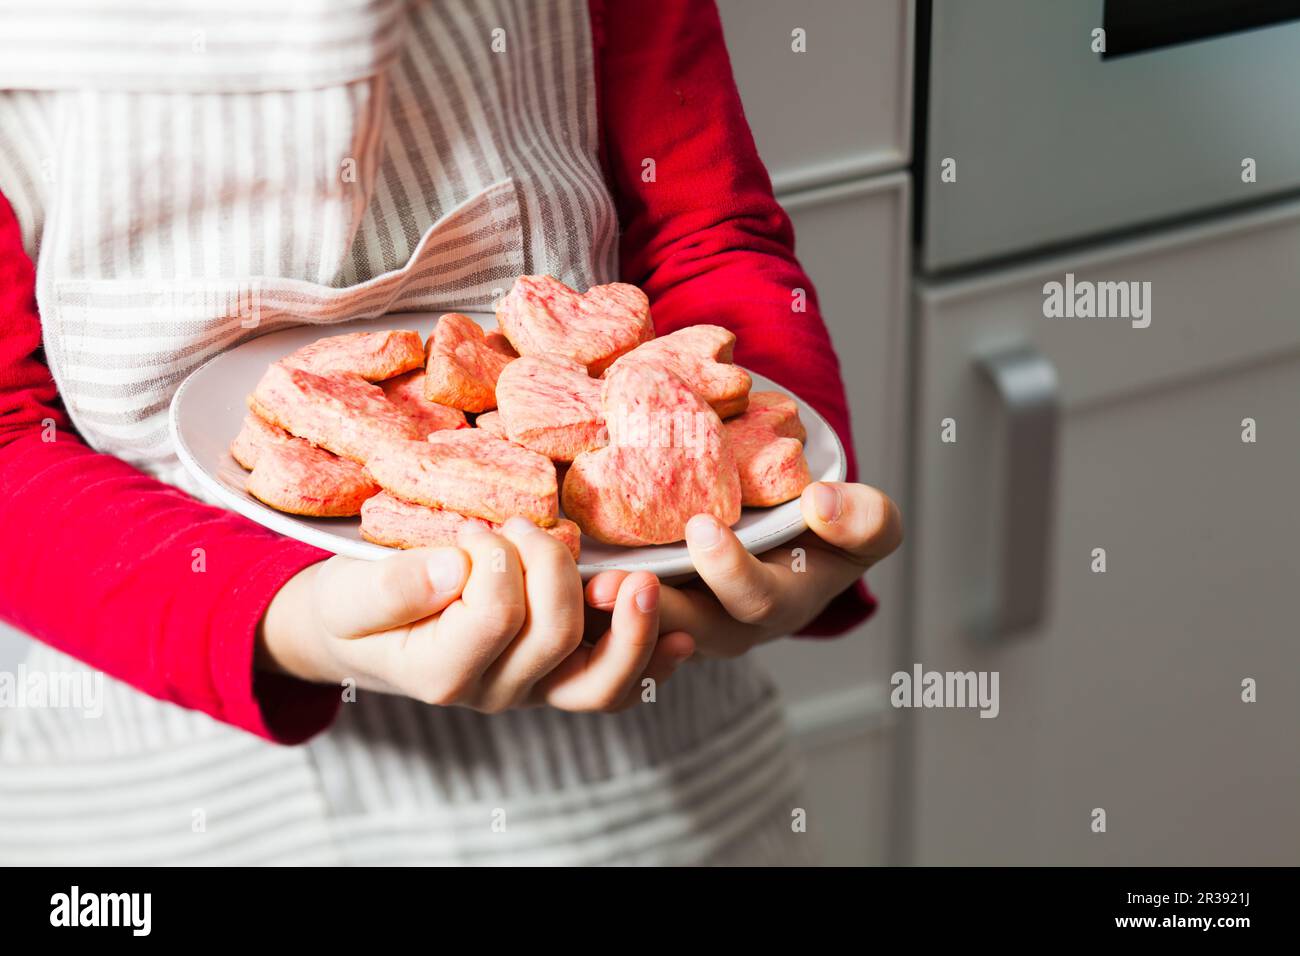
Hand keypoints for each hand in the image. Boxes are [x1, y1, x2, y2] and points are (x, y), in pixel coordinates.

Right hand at [260, 518, 694, 712]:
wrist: (360, 635)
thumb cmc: (352, 607)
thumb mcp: (348, 593)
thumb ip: (391, 586)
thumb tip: (452, 566)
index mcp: (443, 672)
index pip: (496, 614)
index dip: (496, 560)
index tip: (476, 528)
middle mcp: (495, 691)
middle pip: (555, 635)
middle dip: (549, 564)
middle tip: (523, 526)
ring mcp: (533, 689)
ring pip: (599, 682)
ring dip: (630, 628)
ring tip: (640, 580)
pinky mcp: (557, 675)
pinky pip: (614, 686)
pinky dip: (651, 660)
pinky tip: (684, 636)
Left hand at [585, 482, 900, 658]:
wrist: (791, 538)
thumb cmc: (827, 531)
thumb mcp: (865, 523)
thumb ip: (863, 518)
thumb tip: (820, 504)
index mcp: (778, 604)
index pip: (756, 602)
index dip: (730, 572)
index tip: (703, 527)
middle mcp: (724, 625)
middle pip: (682, 630)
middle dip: (647, 610)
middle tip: (608, 584)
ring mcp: (680, 624)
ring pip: (638, 636)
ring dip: (603, 615)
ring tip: (572, 585)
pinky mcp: (640, 614)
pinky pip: (609, 627)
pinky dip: (581, 607)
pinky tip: (551, 572)